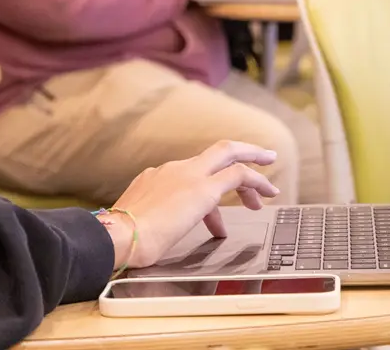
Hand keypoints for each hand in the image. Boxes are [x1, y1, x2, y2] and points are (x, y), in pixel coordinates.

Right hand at [107, 140, 280, 268]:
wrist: (119, 235)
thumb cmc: (123, 238)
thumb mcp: (137, 222)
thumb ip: (150, 218)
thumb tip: (157, 229)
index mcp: (154, 177)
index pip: (189, 175)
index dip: (208, 189)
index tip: (215, 214)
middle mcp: (172, 169)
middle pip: (217, 151)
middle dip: (244, 151)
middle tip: (264, 157)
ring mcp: (188, 175)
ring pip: (230, 157)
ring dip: (253, 172)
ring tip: (270, 189)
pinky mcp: (203, 188)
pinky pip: (238, 175)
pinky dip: (256, 180)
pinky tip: (266, 193)